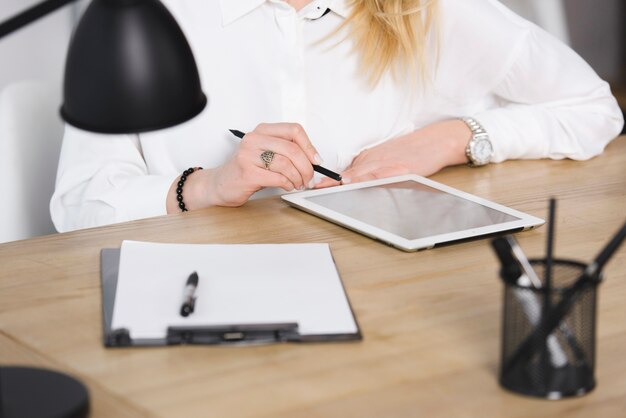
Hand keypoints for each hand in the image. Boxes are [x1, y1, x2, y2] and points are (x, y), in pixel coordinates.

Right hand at [167, 123, 320, 210]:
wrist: (219, 185)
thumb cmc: (247, 170)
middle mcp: (254, 139)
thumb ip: (286, 152)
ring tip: (298, 184)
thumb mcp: (266, 154)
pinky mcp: (247, 172)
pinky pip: (277, 178)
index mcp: (262, 130)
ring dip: (298, 178)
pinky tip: (288, 186)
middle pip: (292, 149)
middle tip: (310, 178)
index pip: (294, 130)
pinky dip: (288, 184)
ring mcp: (248, 155)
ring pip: (286, 164)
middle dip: (307, 167)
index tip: (316, 161)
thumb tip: (314, 160)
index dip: (310, 146)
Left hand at [315, 120, 471, 187]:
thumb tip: (351, 181)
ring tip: (323, 188)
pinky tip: (352, 182)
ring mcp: (386, 163)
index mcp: (370, 159)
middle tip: (310, 188)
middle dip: (329, 183)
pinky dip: (364, 179)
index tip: (313, 185)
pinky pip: (378, 174)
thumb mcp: (388, 158)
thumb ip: (369, 169)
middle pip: (348, 173)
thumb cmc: (415, 151)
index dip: (328, 179)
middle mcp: (375, 160)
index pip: (346, 171)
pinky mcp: (399, 168)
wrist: (438, 140)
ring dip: (341, 182)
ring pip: (359, 174)